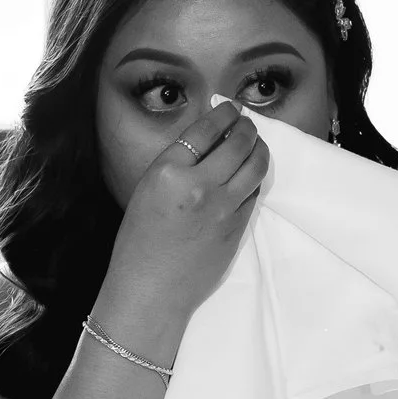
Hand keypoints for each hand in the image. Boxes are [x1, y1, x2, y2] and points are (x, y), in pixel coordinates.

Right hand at [95, 100, 268, 357]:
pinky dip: (255, 178)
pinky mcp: (239, 226)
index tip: (229, 108)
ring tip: (256, 143)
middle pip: (237, 142)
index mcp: (168, 171)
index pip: (206, 129)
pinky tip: (250, 174)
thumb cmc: (138, 243)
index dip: (223, 114)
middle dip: (247, 127)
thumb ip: (175, 166)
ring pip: (255, 165)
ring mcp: (223, 207)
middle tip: (247, 123)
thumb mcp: (146, 192)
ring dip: (259, 148)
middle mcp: (199, 184)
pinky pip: (254, 192)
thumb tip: (205, 141)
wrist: (151, 290)